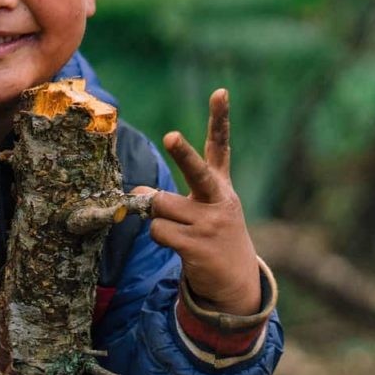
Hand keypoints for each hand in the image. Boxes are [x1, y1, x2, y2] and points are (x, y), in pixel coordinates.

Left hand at [130, 89, 260, 314]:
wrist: (236, 282)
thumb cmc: (210, 236)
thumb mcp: (198, 211)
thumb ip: (167, 197)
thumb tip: (138, 195)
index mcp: (221, 185)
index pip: (220, 146)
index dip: (220, 118)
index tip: (220, 92)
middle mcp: (219, 200)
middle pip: (196, 170)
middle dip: (183, 154)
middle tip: (171, 136)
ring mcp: (210, 223)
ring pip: (161, 205)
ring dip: (158, 217)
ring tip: (178, 229)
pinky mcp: (198, 246)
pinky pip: (159, 230)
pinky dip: (159, 235)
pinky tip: (178, 244)